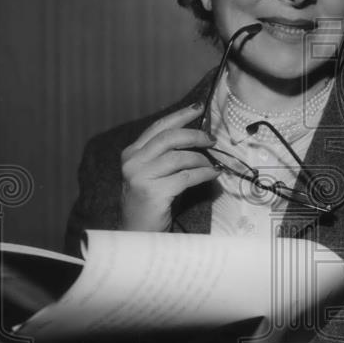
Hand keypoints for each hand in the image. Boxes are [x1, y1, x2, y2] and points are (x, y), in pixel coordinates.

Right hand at [120, 103, 217, 231]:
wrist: (136, 234)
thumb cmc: (150, 204)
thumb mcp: (153, 174)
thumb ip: (166, 156)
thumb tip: (198, 138)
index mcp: (131, 154)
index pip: (158, 127)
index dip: (180, 116)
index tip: (198, 108)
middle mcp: (133, 162)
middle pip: (169, 138)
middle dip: (195, 135)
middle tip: (211, 139)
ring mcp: (141, 177)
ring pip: (180, 157)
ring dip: (201, 160)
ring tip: (211, 165)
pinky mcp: (153, 192)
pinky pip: (187, 177)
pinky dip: (204, 174)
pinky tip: (212, 175)